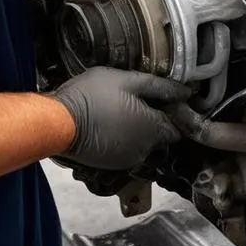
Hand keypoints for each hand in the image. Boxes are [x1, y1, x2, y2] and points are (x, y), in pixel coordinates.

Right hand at [47, 67, 190, 169]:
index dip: (174, 111)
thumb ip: (160, 87)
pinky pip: (128, 151)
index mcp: (154, 128)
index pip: (178, 126)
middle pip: (162, 136)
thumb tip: (187, 92)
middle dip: (157, 121)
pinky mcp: (112, 165)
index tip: (163, 99)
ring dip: (140, 131)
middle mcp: (146, 149)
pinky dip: (125, 140)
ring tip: (123, 112)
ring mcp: (128, 160)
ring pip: (145, 144)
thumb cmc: (92, 96)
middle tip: (139, 101)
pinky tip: (112, 124)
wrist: (58, 123)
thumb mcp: (128, 80)